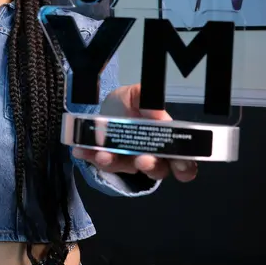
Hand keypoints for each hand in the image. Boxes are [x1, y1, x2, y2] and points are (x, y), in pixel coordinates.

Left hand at [71, 84, 197, 182]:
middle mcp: (150, 155)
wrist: (102, 108)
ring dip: (115, 163)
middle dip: (150, 166)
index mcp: (164, 139)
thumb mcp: (136, 95)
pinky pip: (100, 163)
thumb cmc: (127, 103)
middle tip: (142, 160)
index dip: (185, 166)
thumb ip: (147, 100)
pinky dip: (91, 157)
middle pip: (157, 169)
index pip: (183, 159)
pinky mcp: (107, 162)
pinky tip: (80, 150)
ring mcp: (128, 161)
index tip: (181, 168)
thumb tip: (158, 114)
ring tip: (103, 154)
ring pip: (126, 169)